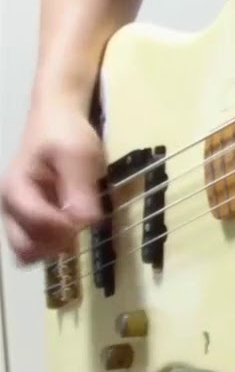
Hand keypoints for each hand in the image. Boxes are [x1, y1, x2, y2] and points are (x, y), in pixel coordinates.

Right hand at [1, 101, 103, 264]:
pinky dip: (55, 241)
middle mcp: (9, 207)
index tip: (87, 217)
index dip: (65, 227)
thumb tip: (86, 223)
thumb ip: (80, 188)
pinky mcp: (29, 218)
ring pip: (29, 251)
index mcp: (16, 189)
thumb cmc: (66, 134)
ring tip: (76, 223)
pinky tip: (72, 222)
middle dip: (55, 244)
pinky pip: (37, 243)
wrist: (57, 120)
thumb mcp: (79, 155)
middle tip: (80, 225)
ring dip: (55, 246)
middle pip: (24, 248)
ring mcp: (17, 215)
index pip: (36, 223)